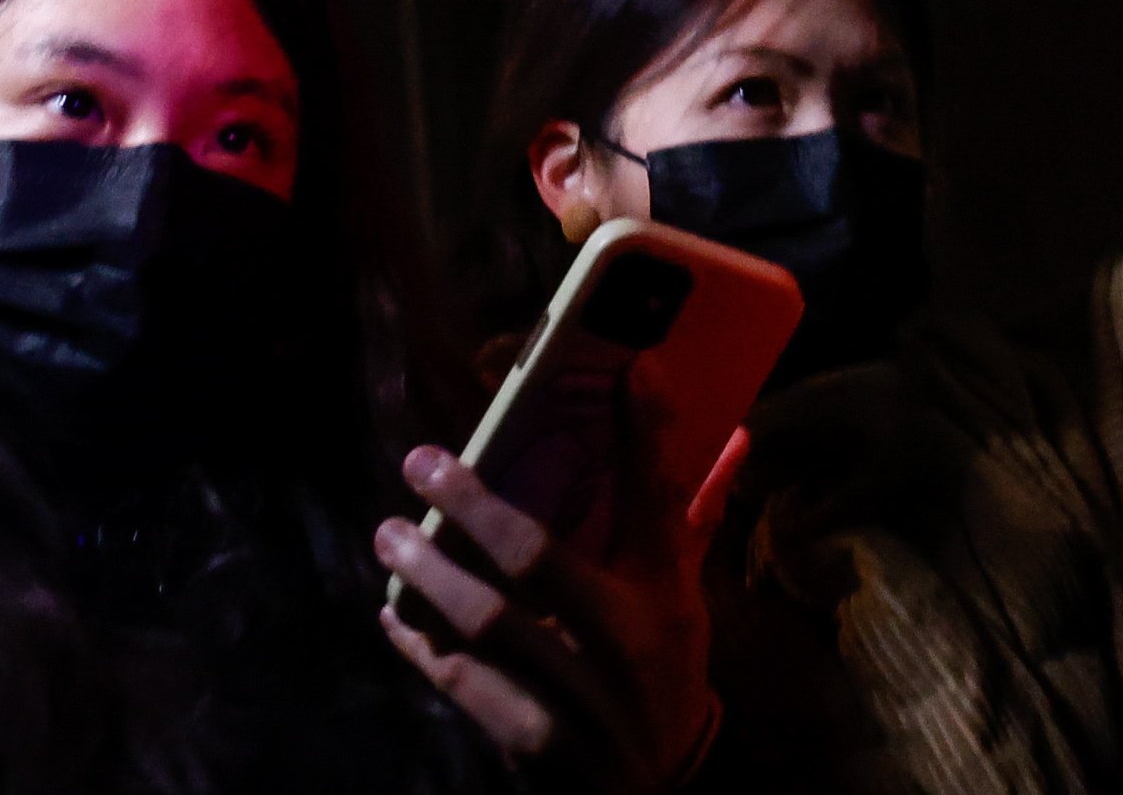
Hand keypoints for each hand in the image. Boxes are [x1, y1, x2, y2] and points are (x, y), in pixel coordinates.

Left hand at [379, 436, 726, 783]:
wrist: (660, 789)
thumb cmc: (664, 669)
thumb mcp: (683, 597)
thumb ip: (689, 516)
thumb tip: (731, 433)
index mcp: (665, 597)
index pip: (661, 501)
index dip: (646, 434)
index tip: (629, 369)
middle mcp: (623, 644)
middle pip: (540, 559)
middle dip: (474, 505)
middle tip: (422, 461)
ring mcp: (575, 698)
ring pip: (489, 625)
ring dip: (430, 575)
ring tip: (390, 534)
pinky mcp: (531, 743)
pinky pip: (464, 685)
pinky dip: (422, 647)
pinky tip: (394, 613)